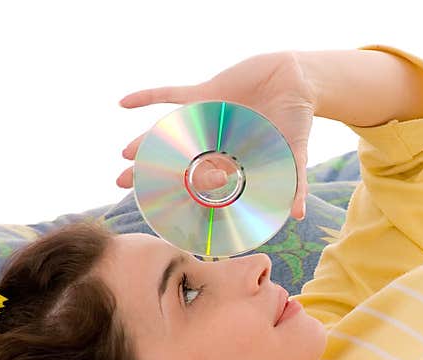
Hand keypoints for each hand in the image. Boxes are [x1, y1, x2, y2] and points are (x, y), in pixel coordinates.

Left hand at [116, 51, 315, 220]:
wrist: (297, 81)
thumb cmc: (299, 121)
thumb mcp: (296, 156)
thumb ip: (296, 184)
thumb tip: (298, 215)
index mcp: (232, 160)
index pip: (200, 180)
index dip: (179, 192)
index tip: (159, 205)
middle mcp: (215, 142)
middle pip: (177, 160)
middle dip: (151, 172)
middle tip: (124, 185)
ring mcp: (207, 117)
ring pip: (171, 132)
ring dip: (146, 142)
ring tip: (123, 155)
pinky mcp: (206, 93)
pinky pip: (171, 96)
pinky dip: (148, 97)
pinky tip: (123, 103)